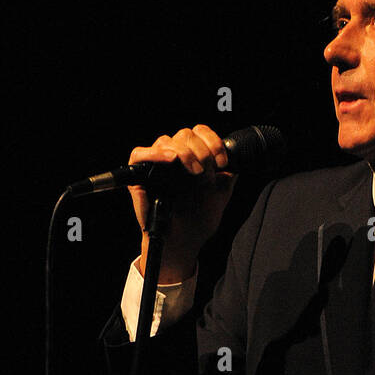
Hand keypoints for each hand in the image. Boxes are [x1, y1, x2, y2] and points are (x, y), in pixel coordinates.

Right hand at [127, 124, 236, 281]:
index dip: (213, 142)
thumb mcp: (220, 196)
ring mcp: (157, 165)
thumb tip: (235, 161)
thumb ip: (227, 177)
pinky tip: (170, 160)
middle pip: (184, 134)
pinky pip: (140, 154)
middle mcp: (175, 158)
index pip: (200, 133)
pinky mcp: (139, 175)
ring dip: (183, 152)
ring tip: (194, 172)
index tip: (222, 162)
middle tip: (205, 171)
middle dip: (200, 150)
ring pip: (165, 141)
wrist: (184, 241)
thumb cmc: (199, 221)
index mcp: (193, 158)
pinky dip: (154, 154)